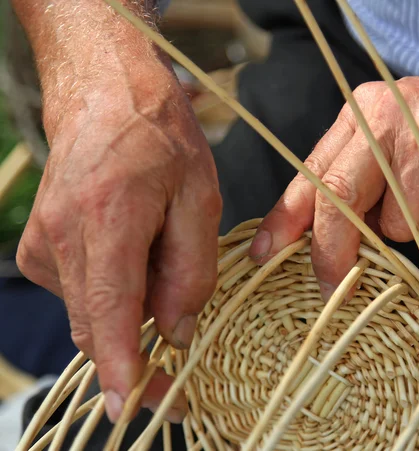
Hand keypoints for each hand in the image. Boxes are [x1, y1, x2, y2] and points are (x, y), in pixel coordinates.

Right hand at [17, 80, 221, 421]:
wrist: (105, 97)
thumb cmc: (161, 139)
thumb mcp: (200, 197)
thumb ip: (192, 268)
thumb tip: (175, 331)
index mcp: (110, 216)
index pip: (109, 307)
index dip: (118, 363)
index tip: (125, 406)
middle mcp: (63, 234)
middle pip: (96, 322)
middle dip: (132, 357)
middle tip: (175, 373)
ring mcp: (44, 241)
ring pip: (90, 311)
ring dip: (129, 313)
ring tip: (161, 263)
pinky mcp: (40, 247)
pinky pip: (80, 293)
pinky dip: (112, 294)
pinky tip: (134, 256)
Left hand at [250, 69, 418, 299]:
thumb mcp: (404, 143)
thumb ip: (366, 180)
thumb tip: (322, 235)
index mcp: (364, 113)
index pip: (312, 173)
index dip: (285, 218)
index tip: (264, 254)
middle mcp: (389, 118)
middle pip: (340, 200)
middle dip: (333, 253)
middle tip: (333, 287)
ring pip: (399, 223)